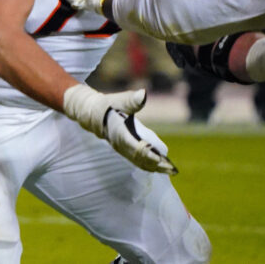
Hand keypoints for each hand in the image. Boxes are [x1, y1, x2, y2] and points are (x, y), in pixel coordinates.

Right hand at [62, 83, 176, 174]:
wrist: (93, 114)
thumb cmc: (107, 106)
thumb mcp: (118, 100)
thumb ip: (131, 100)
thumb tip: (143, 94)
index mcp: (119, 133)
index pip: (134, 146)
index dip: (147, 152)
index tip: (160, 158)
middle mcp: (120, 144)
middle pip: (139, 158)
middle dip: (155, 163)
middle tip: (171, 168)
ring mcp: (121, 149)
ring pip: (139, 162)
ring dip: (154, 167)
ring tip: (170, 170)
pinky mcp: (124, 151)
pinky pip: (137, 161)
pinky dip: (148, 165)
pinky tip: (160, 168)